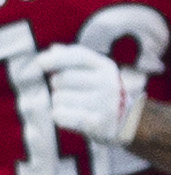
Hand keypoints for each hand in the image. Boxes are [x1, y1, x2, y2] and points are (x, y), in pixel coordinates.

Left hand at [30, 44, 145, 147]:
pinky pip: (61, 115)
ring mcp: (105, 104)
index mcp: (106, 67)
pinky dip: (59, 116)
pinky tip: (68, 116)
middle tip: (69, 92)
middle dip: (58, 85)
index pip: (77, 56)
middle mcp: (109, 83)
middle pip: (61, 79)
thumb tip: (53, 50)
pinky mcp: (97, 124)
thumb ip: (73, 57)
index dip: (55, 59)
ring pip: (58, 98)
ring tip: (73, 105)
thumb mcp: (94, 70)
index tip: (40, 63)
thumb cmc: (100, 92)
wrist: (125, 123)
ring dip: (59, 102)